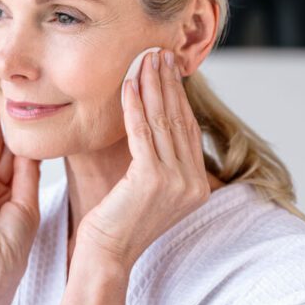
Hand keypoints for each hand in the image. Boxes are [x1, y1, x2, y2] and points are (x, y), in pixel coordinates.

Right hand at [0, 99, 42, 303]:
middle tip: (26, 98)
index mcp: (9, 199)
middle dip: (15, 128)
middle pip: (5, 152)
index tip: (44, 119)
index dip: (31, 142)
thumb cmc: (10, 249)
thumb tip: (33, 148)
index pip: (21, 164)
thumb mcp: (27, 205)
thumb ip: (27, 175)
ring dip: (0, 124)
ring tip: (11, 96)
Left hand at [76, 49, 211, 268]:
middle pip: (178, 120)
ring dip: (152, 86)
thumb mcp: (147, 187)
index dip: (178, 95)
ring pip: (162, 122)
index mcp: (198, 185)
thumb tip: (154, 120)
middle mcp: (193, 184)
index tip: (168, 68)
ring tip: (145, 59)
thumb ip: (158, 160)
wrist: (106, 252)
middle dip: (168, 83)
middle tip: (159, 52)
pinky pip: (142, 133)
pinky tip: (128, 84)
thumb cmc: (118, 220)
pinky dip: (134, 106)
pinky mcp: (152, 180)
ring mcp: (176, 183)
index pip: (187, 129)